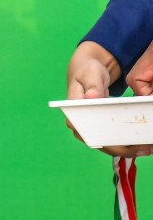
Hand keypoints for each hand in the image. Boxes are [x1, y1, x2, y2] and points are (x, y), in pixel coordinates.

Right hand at [65, 40, 152, 155]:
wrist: (89, 71)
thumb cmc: (87, 72)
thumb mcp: (89, 75)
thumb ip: (93, 85)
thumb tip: (92, 96)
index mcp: (73, 113)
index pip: (85, 132)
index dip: (103, 141)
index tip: (120, 143)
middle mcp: (80, 124)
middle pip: (99, 142)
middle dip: (120, 148)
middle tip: (141, 148)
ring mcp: (90, 126)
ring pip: (107, 144)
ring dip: (126, 148)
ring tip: (145, 148)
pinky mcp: (100, 126)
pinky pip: (112, 138)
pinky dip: (126, 141)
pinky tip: (141, 142)